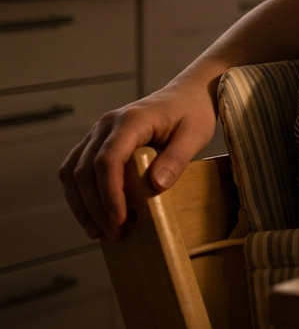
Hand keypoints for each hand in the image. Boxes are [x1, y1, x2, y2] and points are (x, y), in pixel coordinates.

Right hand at [58, 79, 217, 239]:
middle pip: (84, 170)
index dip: (109, 194)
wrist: (187, 94)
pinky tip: (94, 216)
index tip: (120, 220)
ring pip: (72, 172)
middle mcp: (106, 125)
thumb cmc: (193, 113)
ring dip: (82, 205)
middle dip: (95, 207)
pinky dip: (80, 196)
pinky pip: (75, 170)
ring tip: (101, 233)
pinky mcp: (95, 142)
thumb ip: (177, 158)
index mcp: (130, 120)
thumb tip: (156, 186)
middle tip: (114, 234)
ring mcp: (97, 133)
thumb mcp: (195, 134)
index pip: (107, 160)